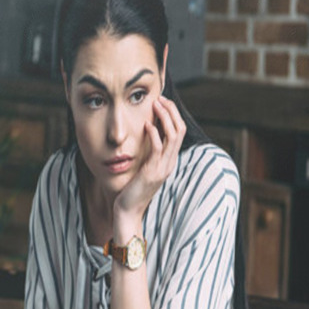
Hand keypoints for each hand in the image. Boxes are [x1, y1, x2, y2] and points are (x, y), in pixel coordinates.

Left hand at [114, 95, 185, 227]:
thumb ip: (149, 152)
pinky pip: (158, 148)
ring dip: (165, 118)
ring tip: (155, 105)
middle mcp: (170, 163)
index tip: (161, 102)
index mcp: (169, 160)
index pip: (179, 131)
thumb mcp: (144, 166)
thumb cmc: (132, 188)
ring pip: (173, 136)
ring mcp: (163, 168)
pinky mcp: (152, 172)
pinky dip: (154, 134)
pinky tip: (147, 125)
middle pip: (180, 130)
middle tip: (160, 98)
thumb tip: (148, 132)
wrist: (128, 210)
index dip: (173, 114)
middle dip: (171, 111)